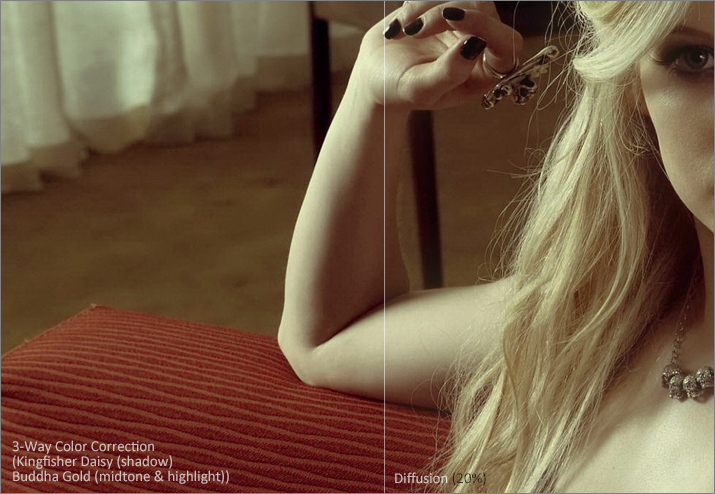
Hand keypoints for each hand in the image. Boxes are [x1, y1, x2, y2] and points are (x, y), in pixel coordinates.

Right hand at [352, 1, 523, 111]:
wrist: (374, 75)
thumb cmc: (398, 90)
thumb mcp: (419, 89)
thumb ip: (449, 72)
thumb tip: (474, 45)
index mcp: (483, 73)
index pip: (507, 44)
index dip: (486, 27)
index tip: (453, 18)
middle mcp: (480, 46)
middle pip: (482, 10)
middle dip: (444, 14)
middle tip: (414, 31)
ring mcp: (465, 25)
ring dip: (427, 6)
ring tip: (403, 29)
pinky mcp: (447, 7)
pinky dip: (416, 3)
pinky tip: (401, 24)